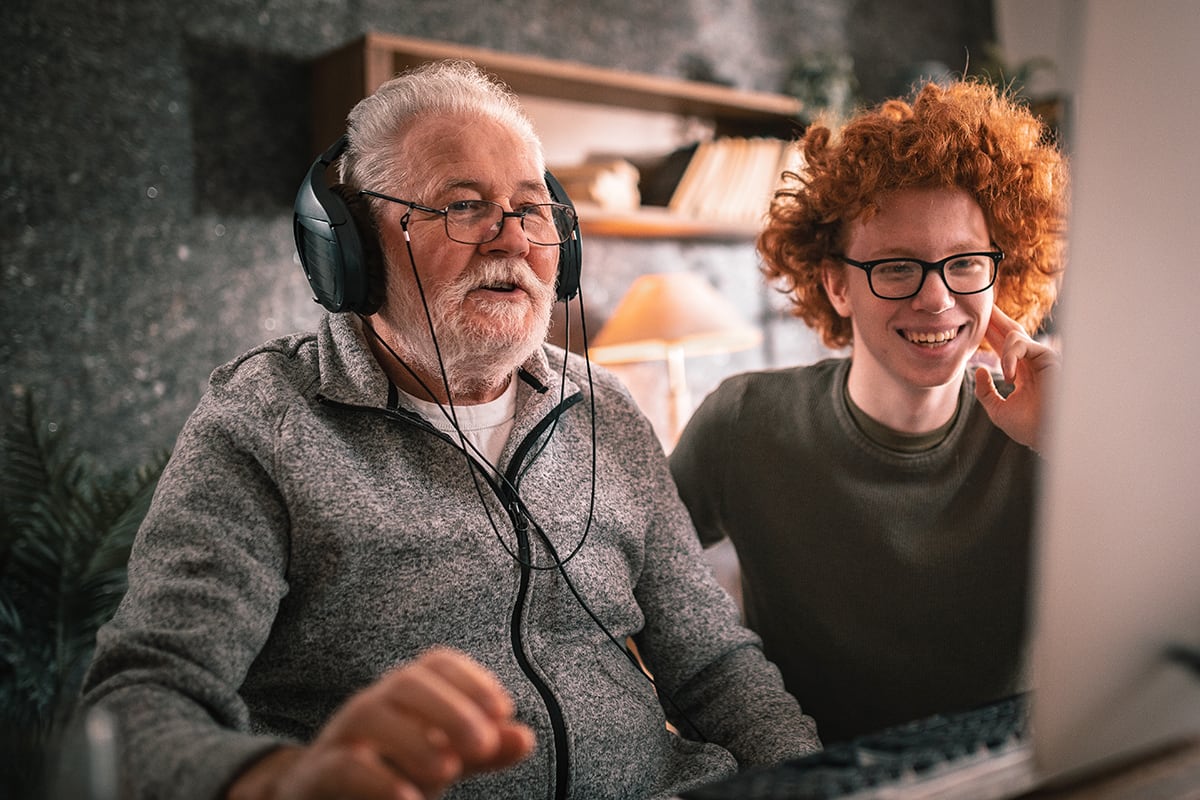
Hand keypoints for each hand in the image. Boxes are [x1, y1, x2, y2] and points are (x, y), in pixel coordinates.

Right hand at [226, 647, 534, 799]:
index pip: (437, 664)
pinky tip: (409, 799)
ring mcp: (340, 736)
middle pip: (407, 682)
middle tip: (482, 744)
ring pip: (370, 715)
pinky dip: (377, 781)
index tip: (503, 709)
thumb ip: (482, 751)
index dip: (472, 680)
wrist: (323, 797)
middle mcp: (373, 704)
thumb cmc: (392, 771)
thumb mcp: (444, 759)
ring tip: (448, 772)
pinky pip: (343, 766)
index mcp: (405, 694)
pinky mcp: (317, 774)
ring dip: (414, 740)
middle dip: (449, 709)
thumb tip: (525, 738)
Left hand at [973, 305, 1060, 451]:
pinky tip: (1009, 375)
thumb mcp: (998, 409)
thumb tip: (978, 370)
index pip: (1002, 345)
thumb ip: (986, 391)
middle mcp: (1031, 362)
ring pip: (1015, 334)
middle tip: (981, 301)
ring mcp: (1041, 358)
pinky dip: (1011, 356)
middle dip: (995, 317)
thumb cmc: (1029, 427)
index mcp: (1021, 372)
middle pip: (1010, 331)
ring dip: (1000, 342)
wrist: (1047, 436)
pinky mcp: (1049, 357)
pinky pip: (1023, 344)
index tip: (975, 321)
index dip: (989, 332)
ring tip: (1003, 372)